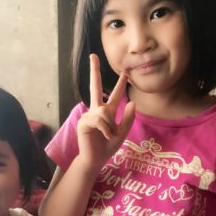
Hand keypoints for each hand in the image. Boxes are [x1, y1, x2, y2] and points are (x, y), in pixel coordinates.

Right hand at [76, 54, 134, 168]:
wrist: (95, 159)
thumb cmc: (107, 147)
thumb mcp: (122, 134)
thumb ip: (128, 119)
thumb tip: (132, 102)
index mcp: (106, 112)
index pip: (114, 95)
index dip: (120, 84)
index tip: (125, 73)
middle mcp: (96, 110)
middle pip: (94, 86)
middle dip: (94, 71)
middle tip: (93, 55)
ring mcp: (89, 115)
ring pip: (104, 112)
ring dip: (110, 125)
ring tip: (110, 135)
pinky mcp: (83, 122)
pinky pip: (99, 120)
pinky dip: (105, 128)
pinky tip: (105, 135)